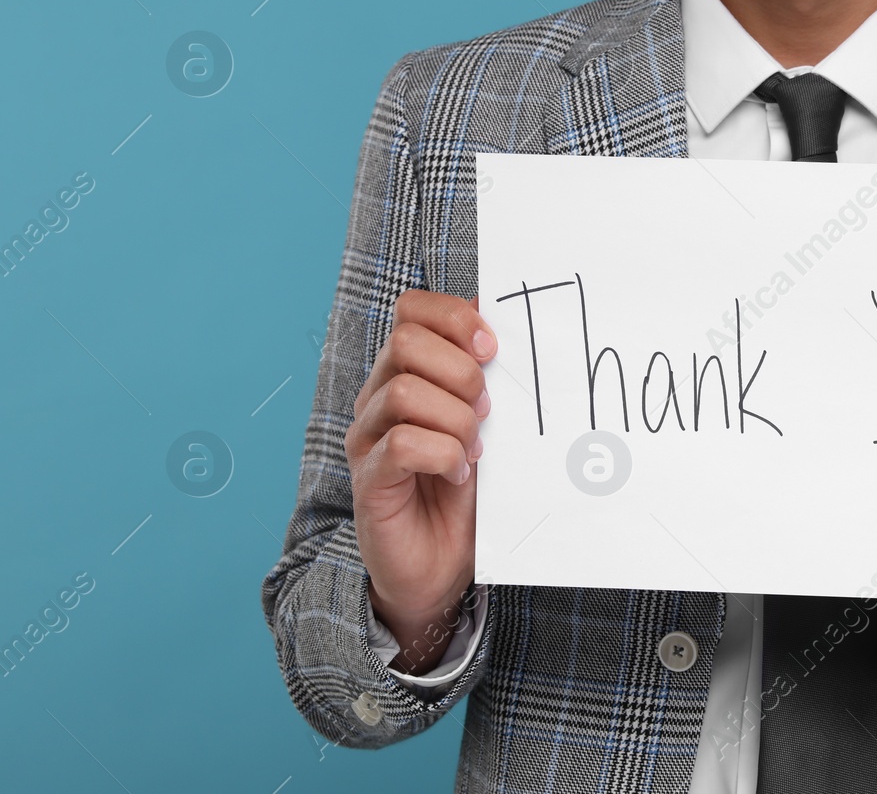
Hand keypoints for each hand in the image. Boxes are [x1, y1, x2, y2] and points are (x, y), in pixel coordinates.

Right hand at [346, 290, 496, 673]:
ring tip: (474, 448)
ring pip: (404, 393)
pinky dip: (443, 455)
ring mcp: (367, 439)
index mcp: (404, 373)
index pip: (412, 310)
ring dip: (455, 419)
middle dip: (460, 371)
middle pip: (406, 342)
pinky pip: (402, 446)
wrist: (441, 567)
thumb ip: (486, 380)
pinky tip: (459, 473)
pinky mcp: (369, 481)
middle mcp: (377, 399)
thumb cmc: (465, 491)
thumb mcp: (484, 425)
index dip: (455, 317)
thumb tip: (508, 326)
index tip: (492, 348)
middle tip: (486, 410)